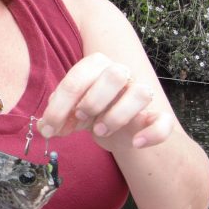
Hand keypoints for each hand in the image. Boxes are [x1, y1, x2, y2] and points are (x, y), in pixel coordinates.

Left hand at [38, 53, 172, 150]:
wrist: (115, 129)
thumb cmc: (87, 112)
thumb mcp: (67, 112)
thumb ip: (55, 117)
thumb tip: (44, 127)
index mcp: (96, 65)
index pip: (79, 77)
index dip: (61, 104)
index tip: (50, 126)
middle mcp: (121, 74)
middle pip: (115, 73)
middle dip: (93, 100)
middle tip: (80, 118)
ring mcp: (140, 93)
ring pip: (141, 93)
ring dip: (117, 115)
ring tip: (99, 131)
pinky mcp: (156, 116)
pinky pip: (164, 121)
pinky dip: (153, 133)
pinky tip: (135, 143)